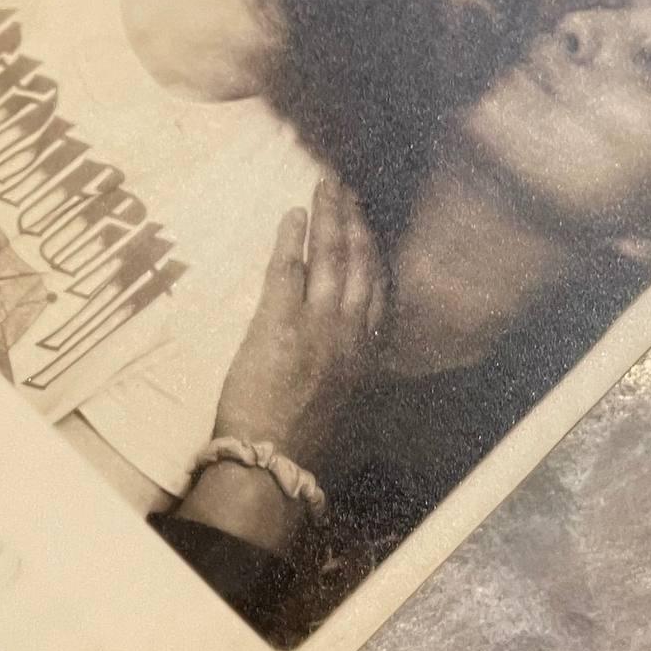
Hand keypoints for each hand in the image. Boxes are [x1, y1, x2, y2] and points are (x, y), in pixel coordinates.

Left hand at [212, 172, 386, 448]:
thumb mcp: (343, 403)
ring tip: (324, 187)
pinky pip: (287, 269)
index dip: (374, 250)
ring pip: (329, 257)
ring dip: (328, 217)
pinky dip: (291, 238)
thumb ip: (350, 368)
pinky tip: (293, 215)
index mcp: (366, 353)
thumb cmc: (302, 441)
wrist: (272, 463)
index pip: (378, 288)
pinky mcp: (278, 324)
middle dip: (354, 219)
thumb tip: (351, 349)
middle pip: (359, 262)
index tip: (369, 223)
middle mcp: (349, 332)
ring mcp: (316, 326)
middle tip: (347, 187)